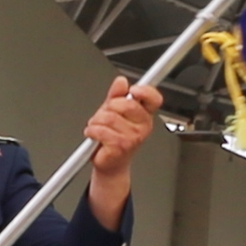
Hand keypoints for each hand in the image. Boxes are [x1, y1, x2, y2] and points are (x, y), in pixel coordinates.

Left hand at [82, 78, 160, 225]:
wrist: (110, 163)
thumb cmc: (113, 138)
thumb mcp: (113, 112)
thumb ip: (116, 95)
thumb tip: (121, 82)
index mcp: (144, 115)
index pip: (153, 98)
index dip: (145, 91)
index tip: (133, 91)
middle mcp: (143, 126)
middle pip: (126, 104)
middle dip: (108, 108)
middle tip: (105, 116)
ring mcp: (134, 137)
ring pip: (109, 117)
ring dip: (96, 122)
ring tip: (99, 129)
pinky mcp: (121, 146)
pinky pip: (101, 130)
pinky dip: (92, 132)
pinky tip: (95, 136)